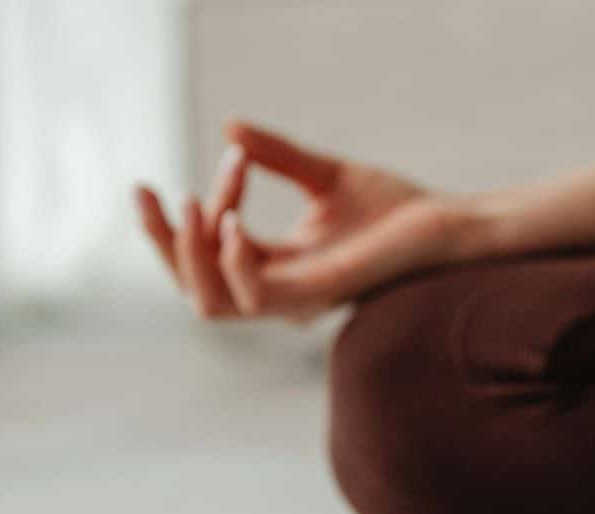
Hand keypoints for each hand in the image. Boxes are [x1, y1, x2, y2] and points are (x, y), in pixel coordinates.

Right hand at [136, 121, 484, 322]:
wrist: (448, 224)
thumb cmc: (395, 208)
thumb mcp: (324, 176)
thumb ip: (277, 157)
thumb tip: (227, 130)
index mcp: (276, 266)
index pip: (207, 255)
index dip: (191, 217)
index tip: (210, 162)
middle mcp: (278, 291)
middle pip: (194, 287)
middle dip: (164, 243)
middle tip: (146, 194)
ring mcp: (296, 298)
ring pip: (212, 302)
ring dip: (190, 255)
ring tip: (189, 205)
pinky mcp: (318, 294)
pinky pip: (256, 297)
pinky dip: (233, 264)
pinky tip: (229, 225)